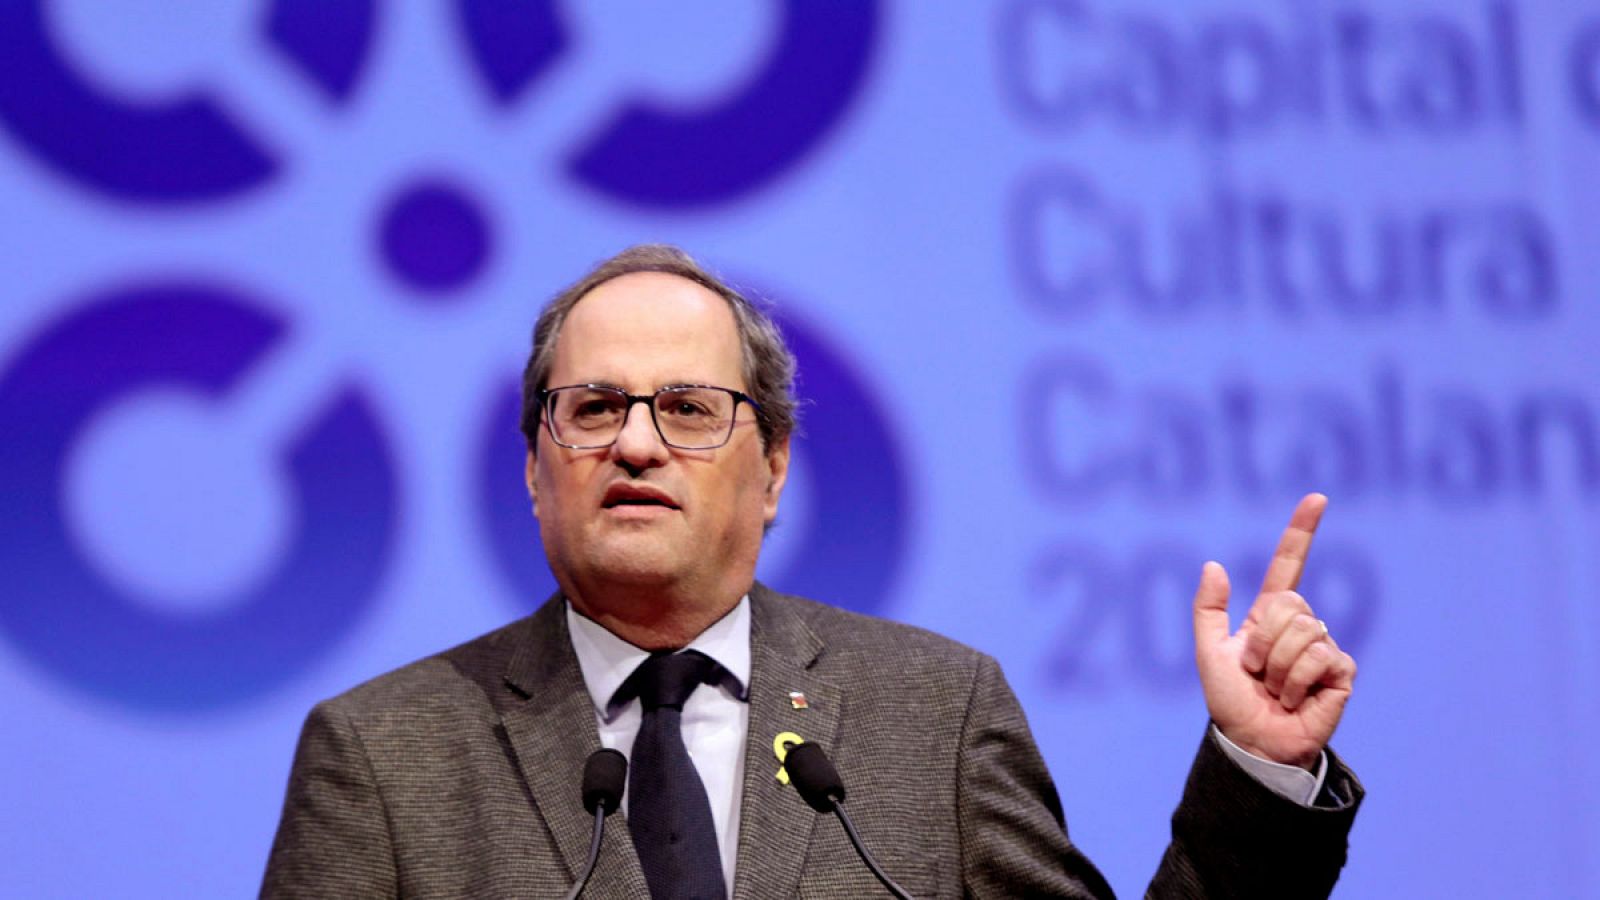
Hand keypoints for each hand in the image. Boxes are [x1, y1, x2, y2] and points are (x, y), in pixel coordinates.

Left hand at [1191, 493, 1356, 768]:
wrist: (1252, 740)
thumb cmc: (1230, 701)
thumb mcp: (1208, 652)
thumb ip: (1208, 610)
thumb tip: (1213, 564)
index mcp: (1269, 615)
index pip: (1289, 565)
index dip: (1302, 531)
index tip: (1317, 497)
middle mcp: (1301, 625)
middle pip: (1290, 604)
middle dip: (1265, 641)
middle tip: (1258, 673)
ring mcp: (1324, 646)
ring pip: (1304, 631)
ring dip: (1279, 667)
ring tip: (1275, 690)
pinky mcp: (1342, 672)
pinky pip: (1321, 657)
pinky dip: (1297, 682)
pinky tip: (1297, 699)